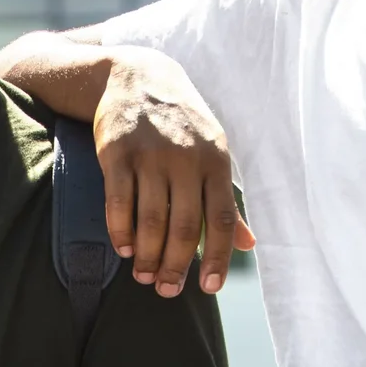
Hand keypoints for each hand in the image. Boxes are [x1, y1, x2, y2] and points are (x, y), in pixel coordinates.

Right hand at [91, 48, 252, 297]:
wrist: (138, 76)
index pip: (221, 218)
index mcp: (215, 161)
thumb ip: (226, 199)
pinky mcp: (117, 152)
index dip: (217, 256)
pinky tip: (124, 249)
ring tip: (144, 276)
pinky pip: (119, 202)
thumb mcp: (212, 153)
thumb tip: (248, 244)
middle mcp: (186, 158)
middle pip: (183, 226)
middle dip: (176, 265)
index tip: (209, 288)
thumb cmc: (182, 124)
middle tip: (167, 290)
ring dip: (148, 255)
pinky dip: (121, 231)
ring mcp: (150, 155)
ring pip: (151, 219)